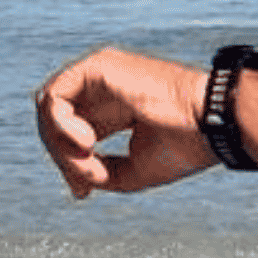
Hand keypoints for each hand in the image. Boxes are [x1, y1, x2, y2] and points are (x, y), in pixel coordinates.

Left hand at [36, 48, 217, 198]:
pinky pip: (54, 96)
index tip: (84, 191)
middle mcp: (105, 89)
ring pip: (50, 108)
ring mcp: (101, 75)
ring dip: (60, 144)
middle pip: (56, 123)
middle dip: (63, 158)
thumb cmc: (184, 143)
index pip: (72, 133)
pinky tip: (86, 143)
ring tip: (87, 160)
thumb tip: (78, 175)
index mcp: (114, 109)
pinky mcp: (99, 66)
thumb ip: (99, 170)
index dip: (70, 166)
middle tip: (86, 180)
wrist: (207, 122)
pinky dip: (60, 125)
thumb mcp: (132, 169)